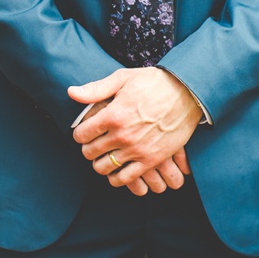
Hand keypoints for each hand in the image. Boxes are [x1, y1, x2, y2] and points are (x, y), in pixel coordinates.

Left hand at [68, 68, 199, 195]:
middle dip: (87, 149)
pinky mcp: (152, 160)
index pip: (81, 134)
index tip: (84, 132)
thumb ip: (95, 89)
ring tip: (103, 156)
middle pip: (90, 152)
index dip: (79, 134)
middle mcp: (122, 135)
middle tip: (92, 144)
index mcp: (113, 115)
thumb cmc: (153, 83)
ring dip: (99, 164)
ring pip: (104, 168)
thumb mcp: (122, 78)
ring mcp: (137, 150)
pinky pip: (126, 179)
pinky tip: (117, 169)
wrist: (187, 93)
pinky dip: (117, 178)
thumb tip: (71, 92)